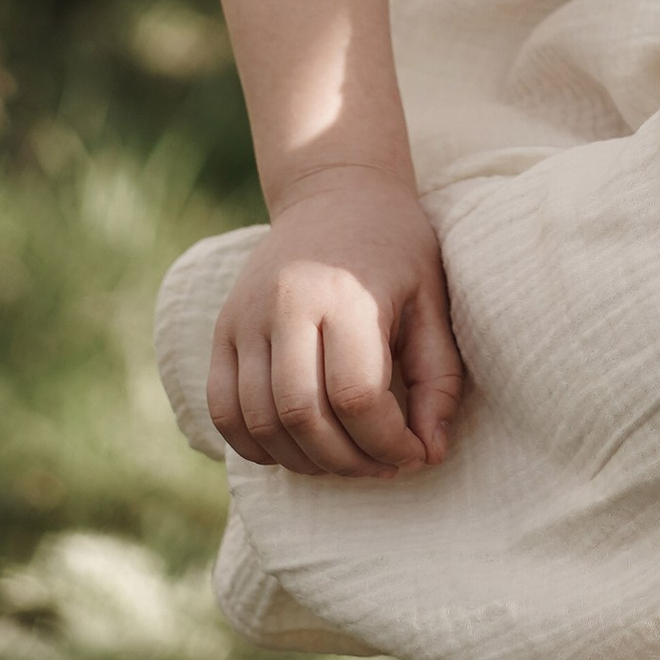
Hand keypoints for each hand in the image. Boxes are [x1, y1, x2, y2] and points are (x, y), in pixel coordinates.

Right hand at [206, 168, 465, 478]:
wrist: (336, 193)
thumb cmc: (395, 249)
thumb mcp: (433, 300)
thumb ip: (437, 377)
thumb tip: (431, 452)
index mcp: (344, 292)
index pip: (357, 396)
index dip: (388, 442)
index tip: (415, 453)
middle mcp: (285, 303)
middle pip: (303, 416)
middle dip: (347, 461)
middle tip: (381, 466)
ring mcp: (244, 317)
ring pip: (260, 421)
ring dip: (304, 462)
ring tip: (345, 460)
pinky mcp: (222, 329)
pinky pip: (224, 411)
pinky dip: (256, 446)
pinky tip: (296, 449)